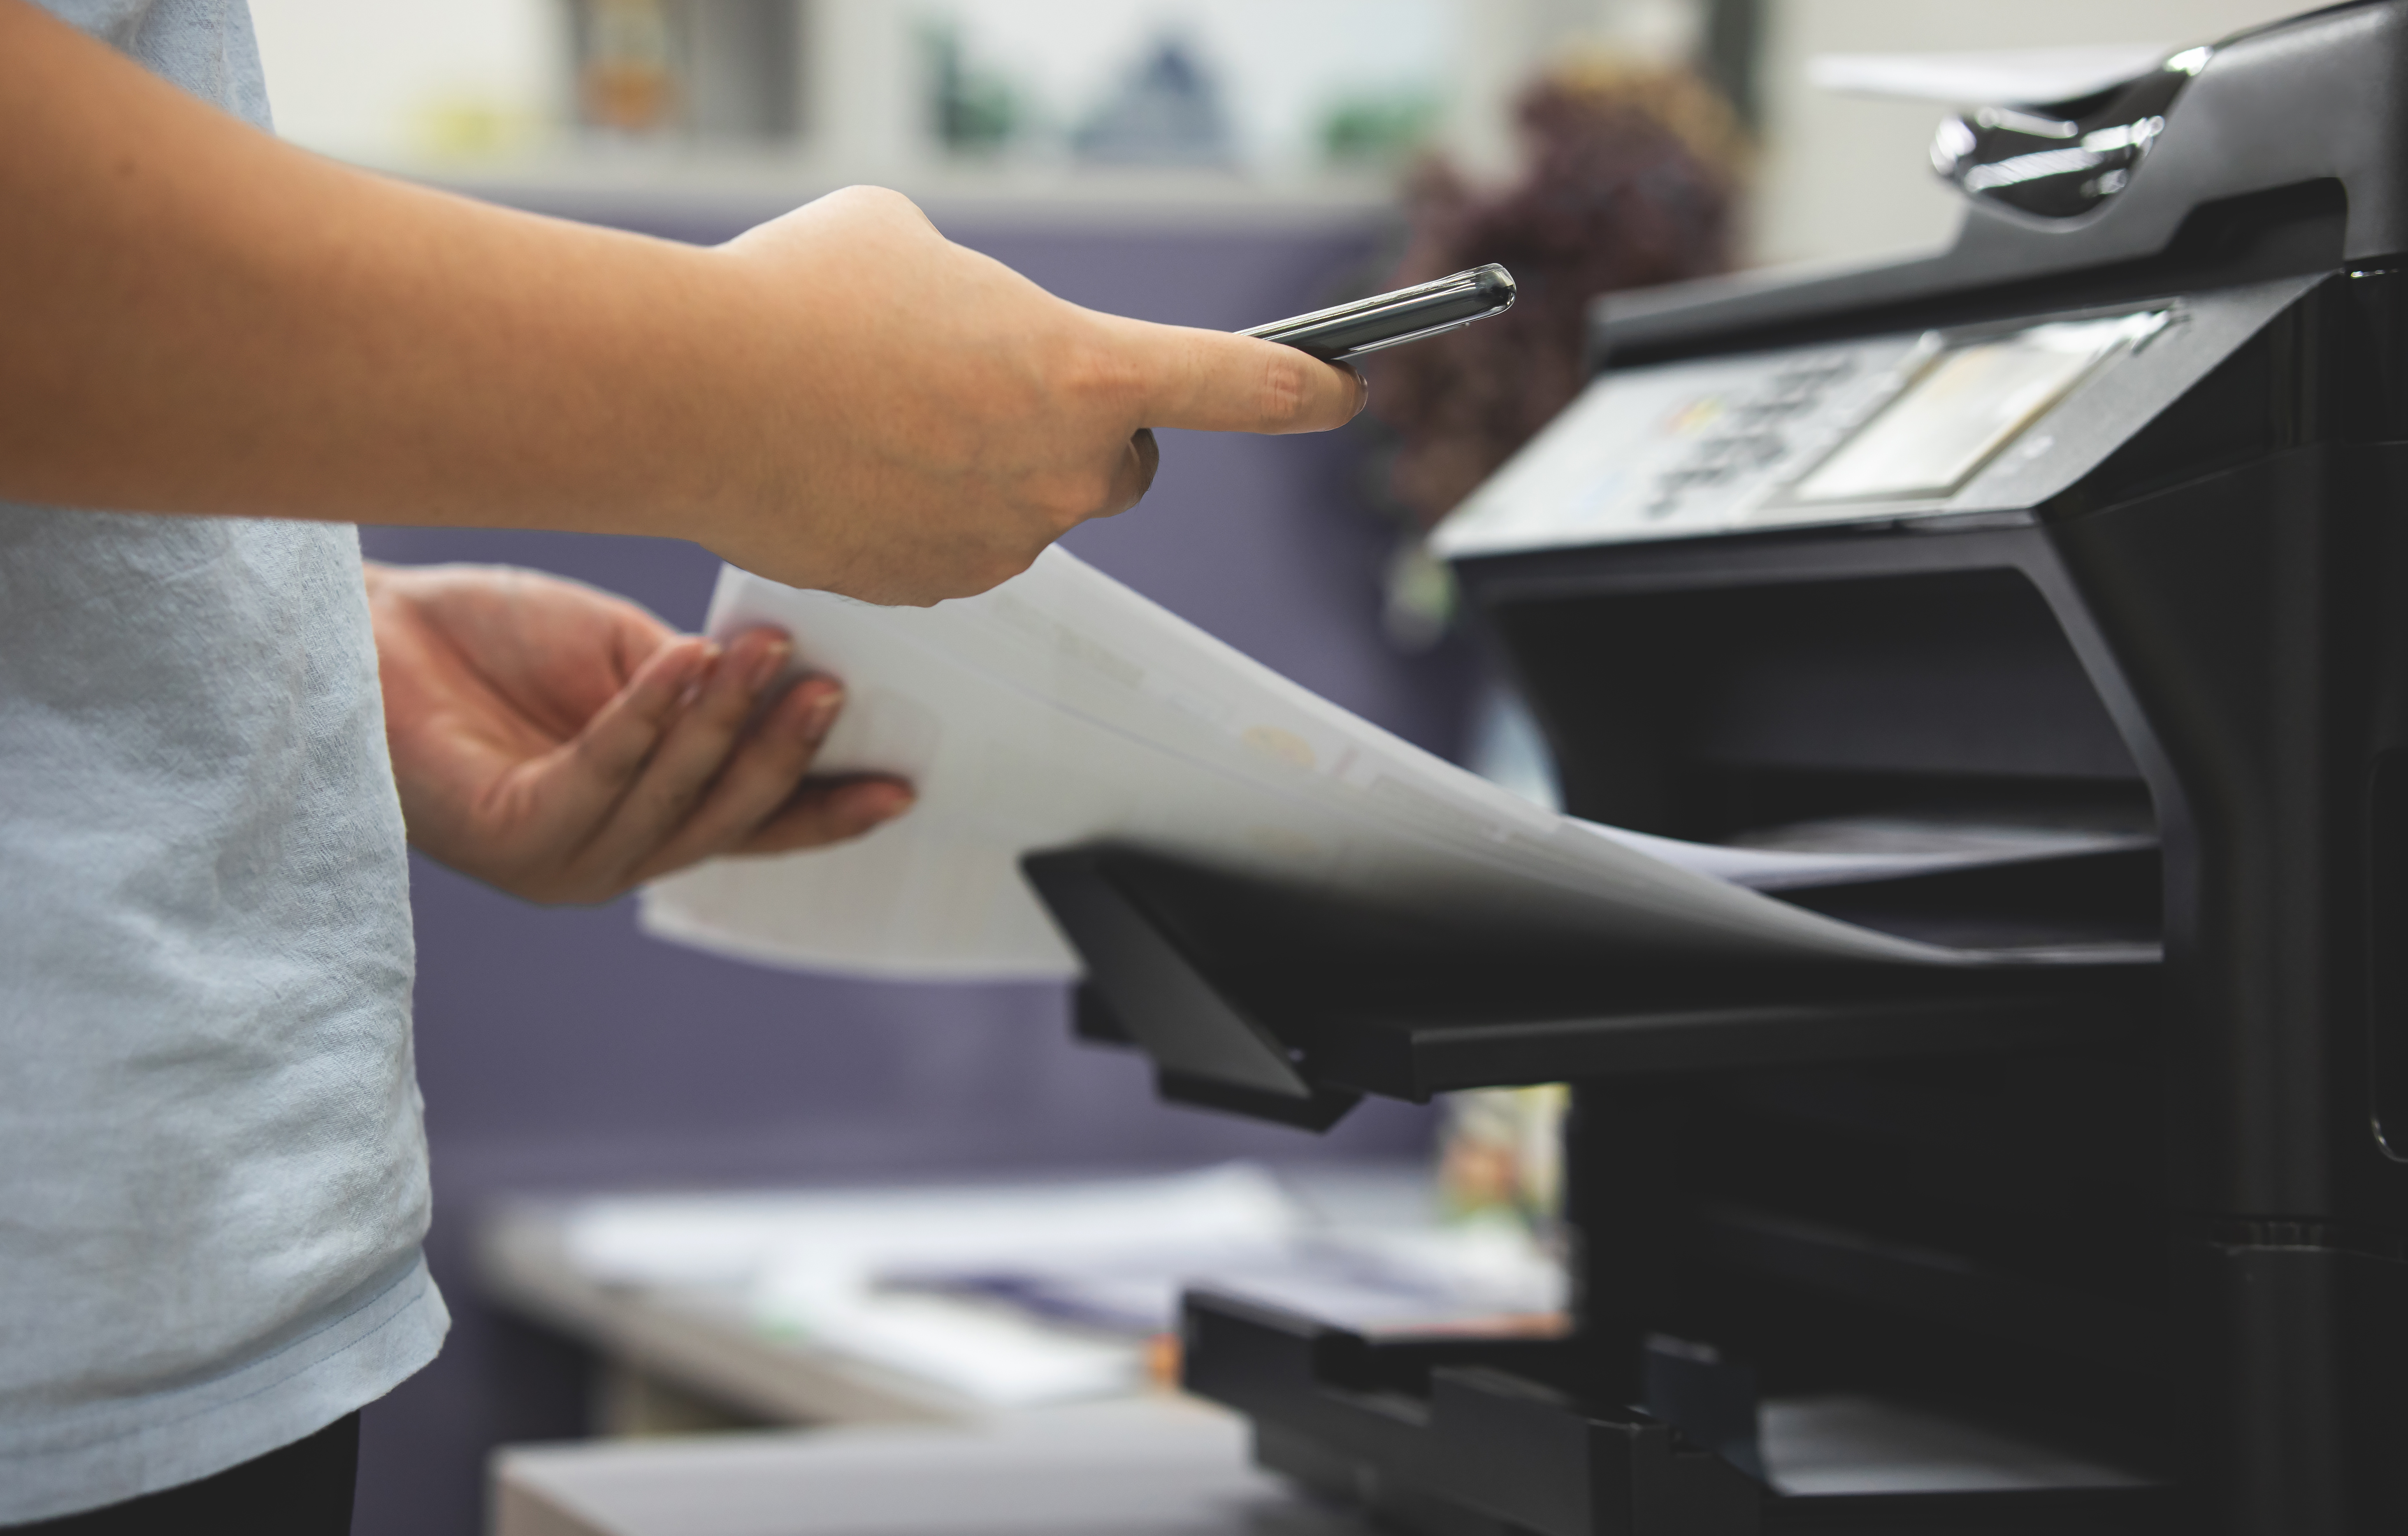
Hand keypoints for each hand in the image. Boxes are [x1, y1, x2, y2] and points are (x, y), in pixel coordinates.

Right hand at [1, 11, 1363, 603]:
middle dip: (1087, 433)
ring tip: (892, 421)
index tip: (1338, 391)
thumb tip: (966, 327)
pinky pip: (966, 547)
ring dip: (993, 470)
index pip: (1233, 384)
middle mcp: (1063, 472)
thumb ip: (977, 290)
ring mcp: (1002, 542)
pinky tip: (859, 471)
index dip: (1296, 389)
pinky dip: (932, 515)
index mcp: (1083, 369)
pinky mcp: (937, 587)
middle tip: (1006, 392)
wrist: (691, 395)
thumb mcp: (908, 241)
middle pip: (1124, 464)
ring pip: (1037, 509)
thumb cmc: (799, 293)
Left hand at [367, 561, 912, 904]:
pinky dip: (647, 716)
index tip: (897, 786)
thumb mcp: (632, 662)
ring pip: (672, 796)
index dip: (824, 808)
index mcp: (643, 824)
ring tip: (765, 650)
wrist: (370, 624)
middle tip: (829, 684)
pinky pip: (601, 775)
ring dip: (724, 720)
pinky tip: (681, 660)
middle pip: (725, 818)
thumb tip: (798, 683)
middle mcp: (607, 862)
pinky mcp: (508, 839)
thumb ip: (705, 693)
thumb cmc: (494, 640)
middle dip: (784, 750)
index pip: (753, 827)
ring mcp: (558, 863)